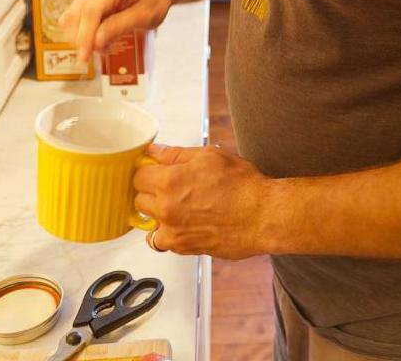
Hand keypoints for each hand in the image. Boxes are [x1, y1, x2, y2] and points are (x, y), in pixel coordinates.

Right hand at [58, 0, 174, 60]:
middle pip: (76, 15)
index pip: (90, 11)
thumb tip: (95, 42)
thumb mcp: (145, 16)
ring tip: (107, 44)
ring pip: (71, 19)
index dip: (85, 36)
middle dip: (83, 39)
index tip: (84, 58)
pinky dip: (85, 32)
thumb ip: (120, 26)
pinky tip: (102, 37)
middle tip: (105, 51)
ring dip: (83, 37)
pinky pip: (77, 19)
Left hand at [134, 144, 272, 258]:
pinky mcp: (184, 248)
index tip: (154, 170)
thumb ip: (175, 154)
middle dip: (151, 191)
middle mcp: (166, 209)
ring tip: (177, 205)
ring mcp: (173, 232)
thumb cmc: (242, 185)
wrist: (262, 215)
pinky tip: (183, 222)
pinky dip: (167, 233)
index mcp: (170, 182)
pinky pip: (162, 241)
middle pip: (139, 199)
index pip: (138, 176)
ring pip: (148, 222)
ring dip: (157, 213)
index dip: (147, 170)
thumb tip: (154, 151)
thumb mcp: (209, 156)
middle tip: (169, 185)